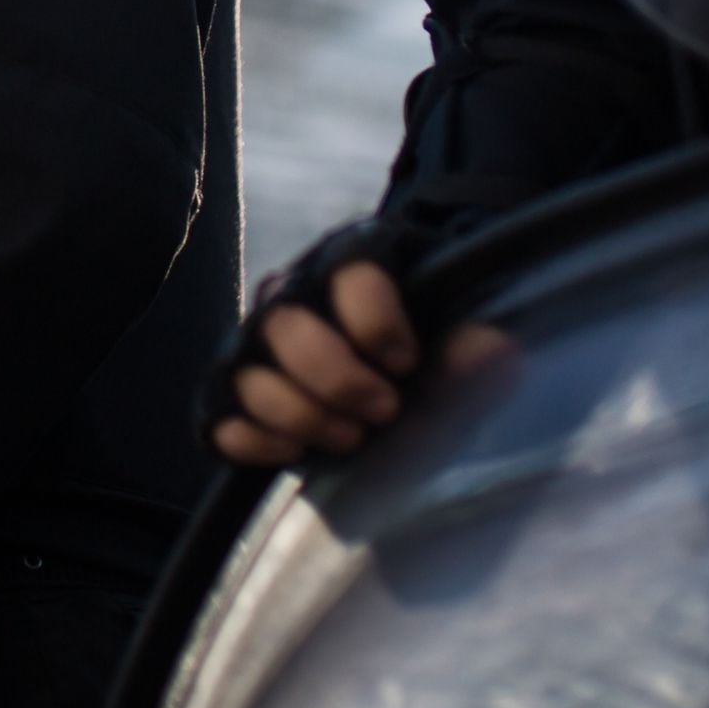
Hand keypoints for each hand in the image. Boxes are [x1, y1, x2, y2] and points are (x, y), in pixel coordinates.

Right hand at [207, 216, 508, 467]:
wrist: (398, 355)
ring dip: (298, 413)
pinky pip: (216, 415)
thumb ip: (477, 342)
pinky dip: (250, 440)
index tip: (407, 363)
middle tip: (384, 412)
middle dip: (335, 378)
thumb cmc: (432, 338)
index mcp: (354, 255)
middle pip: (286, 323)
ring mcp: (255, 340)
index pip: (349, 271)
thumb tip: (492, 351)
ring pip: (245, 371)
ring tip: (348, 440)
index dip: (374, 320)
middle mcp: (294, 289)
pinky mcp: (232, 391)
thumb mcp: (464, 335)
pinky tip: (294, 452)